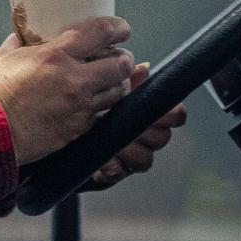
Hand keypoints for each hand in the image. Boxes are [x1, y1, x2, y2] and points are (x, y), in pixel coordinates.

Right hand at [0, 17, 136, 166]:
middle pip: (120, 64)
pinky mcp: (78, 129)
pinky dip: (102, 107)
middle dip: (124, 59)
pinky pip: (102, 115)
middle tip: (119, 58)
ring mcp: (80, 107)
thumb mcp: (2, 57)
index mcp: (55, 55)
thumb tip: (18, 38)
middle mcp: (74, 79)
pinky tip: (93, 103)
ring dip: (117, 84)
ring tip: (109, 81)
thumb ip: (16, 45)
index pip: (101, 32)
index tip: (122, 29)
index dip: (118, 27)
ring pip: (118, 92)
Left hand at [86, 62, 187, 189]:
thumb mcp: (108, 91)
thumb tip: (143, 68)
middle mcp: (146, 136)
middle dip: (144, 131)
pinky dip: (111, 166)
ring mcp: (132, 156)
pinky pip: (121, 172)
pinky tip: (101, 159)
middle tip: (125, 123)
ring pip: (145, 158)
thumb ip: (126, 80)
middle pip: (162, 138)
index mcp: (149, 114)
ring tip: (110, 141)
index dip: (172, 115)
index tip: (157, 111)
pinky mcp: (115, 171)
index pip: (175, 115)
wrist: (65, 135)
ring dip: (128, 150)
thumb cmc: (93, 107)